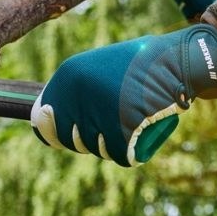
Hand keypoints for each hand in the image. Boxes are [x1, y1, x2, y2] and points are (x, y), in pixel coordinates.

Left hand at [30, 24, 216, 166]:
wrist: (173, 61)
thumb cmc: (136, 64)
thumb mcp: (96, 67)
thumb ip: (72, 89)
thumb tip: (43, 117)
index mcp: (68, 75)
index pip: (43, 122)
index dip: (54, 134)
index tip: (66, 136)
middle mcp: (78, 93)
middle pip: (71, 140)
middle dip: (87, 140)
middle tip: (110, 125)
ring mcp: (100, 110)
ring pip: (96, 149)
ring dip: (111, 144)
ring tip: (128, 120)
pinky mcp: (124, 127)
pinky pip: (119, 155)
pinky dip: (129, 152)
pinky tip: (137, 134)